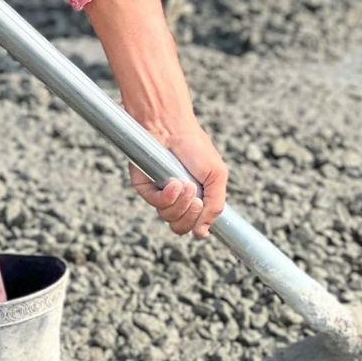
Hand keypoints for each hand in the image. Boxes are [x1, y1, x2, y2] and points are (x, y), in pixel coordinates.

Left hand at [130, 119, 228, 238]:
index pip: (195, 225)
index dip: (199, 225)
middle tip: (195, 197)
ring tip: (184, 183)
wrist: (171, 126)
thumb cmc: (195, 146)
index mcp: (196, 197)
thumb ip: (215, 206)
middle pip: (181, 227)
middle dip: (191, 215)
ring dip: (180, 203)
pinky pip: (155, 205)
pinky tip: (172, 183)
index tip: (202, 210)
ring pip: (168, 218)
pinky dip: (166, 197)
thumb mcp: (216, 176)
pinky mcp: (145, 187)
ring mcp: (160, 194)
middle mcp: (177, 199)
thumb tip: (202, 234)